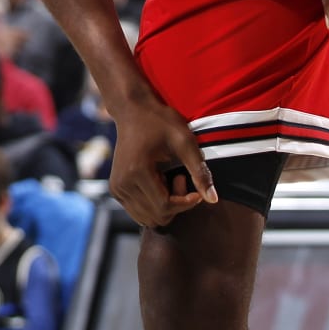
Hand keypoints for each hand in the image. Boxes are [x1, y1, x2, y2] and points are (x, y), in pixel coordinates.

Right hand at [108, 94, 216, 227]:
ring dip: (165, 207)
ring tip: (170, 181)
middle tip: (181, 178)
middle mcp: (122, 184)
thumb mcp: (185, 142)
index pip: (165, 207)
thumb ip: (199, 171)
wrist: (132, 110)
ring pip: (148, 219)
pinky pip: (139, 213)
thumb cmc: (160, 122)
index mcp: (136, 172)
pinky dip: (154, 205)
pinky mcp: (116, 189)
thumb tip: (213, 199)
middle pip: (157, 217)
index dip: (186, 203)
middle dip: (176, 205)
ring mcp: (116, 188)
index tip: (197, 190)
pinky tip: (159, 183)